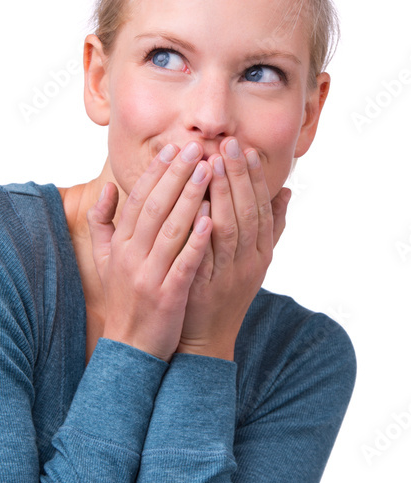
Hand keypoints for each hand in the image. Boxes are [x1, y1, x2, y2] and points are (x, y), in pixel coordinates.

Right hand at [86, 142, 213, 362]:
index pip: (137, 200)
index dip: (155, 172)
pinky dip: (197, 241)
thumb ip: (103, 222)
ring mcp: (149, 276)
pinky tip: (212, 219)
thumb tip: (108, 188)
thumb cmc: (123, 298)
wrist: (130, 347)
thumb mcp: (105, 259)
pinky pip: (184, 263)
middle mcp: (131, 256)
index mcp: (119, 245)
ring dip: (190, 199)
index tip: (172, 148)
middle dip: (175, 176)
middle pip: (154, 207)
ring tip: (208, 172)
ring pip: (170, 230)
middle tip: (195, 149)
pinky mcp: (168, 296)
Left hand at [176, 137, 290, 358]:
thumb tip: (286, 191)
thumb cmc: (225, 290)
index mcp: (261, 253)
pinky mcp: (204, 287)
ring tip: (211, 164)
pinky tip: (196, 206)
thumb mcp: (254, 259)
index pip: (262, 208)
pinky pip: (206, 254)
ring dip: (222, 195)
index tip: (248, 150)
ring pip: (229, 230)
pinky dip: (203, 230)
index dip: (256, 178)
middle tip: (229, 145)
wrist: (206, 337)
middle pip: (248, 213)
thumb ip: (270, 227)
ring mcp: (227, 275)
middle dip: (239, 177)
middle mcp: (249, 262)